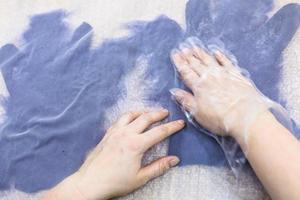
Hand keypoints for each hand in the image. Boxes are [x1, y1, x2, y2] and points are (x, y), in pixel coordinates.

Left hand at [42, 109, 183, 199]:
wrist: (90, 182)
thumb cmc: (115, 182)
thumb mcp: (140, 178)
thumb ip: (159, 167)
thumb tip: (175, 159)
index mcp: (136, 145)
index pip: (159, 132)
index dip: (172, 127)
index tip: (180, 123)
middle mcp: (126, 134)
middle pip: (146, 118)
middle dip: (158, 114)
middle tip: (166, 113)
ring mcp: (115, 132)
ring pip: (131, 115)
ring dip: (142, 111)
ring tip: (150, 112)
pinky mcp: (107, 134)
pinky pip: (120, 119)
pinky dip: (129, 116)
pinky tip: (131, 119)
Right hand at [170, 42, 269, 139]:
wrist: (245, 116)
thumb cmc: (219, 118)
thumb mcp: (197, 113)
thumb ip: (186, 101)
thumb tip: (174, 91)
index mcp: (199, 86)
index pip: (186, 72)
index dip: (179, 63)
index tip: (175, 54)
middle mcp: (209, 77)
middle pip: (196, 64)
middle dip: (188, 56)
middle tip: (183, 48)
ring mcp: (223, 74)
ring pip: (209, 61)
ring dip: (201, 53)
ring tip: (195, 47)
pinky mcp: (236, 75)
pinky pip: (226, 62)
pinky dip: (221, 56)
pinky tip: (216, 52)